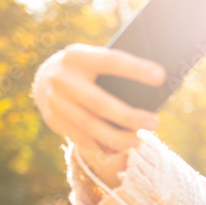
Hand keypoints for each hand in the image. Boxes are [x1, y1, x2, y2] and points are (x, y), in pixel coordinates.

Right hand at [32, 43, 165, 185]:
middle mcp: (63, 78)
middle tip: (155, 123)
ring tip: (138, 141)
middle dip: (128, 116)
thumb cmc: (85, 69)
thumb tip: (153, 87)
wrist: (44, 78)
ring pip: (89, 125)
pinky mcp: (53, 119)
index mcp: (78, 56)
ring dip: (116, 137)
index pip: (111, 61)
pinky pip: (80, 138)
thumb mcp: (93, 60)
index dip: (136, 69)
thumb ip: (113, 71)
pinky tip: (119, 147)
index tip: (161, 76)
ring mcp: (55, 101)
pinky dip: (101, 145)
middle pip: (99, 102)